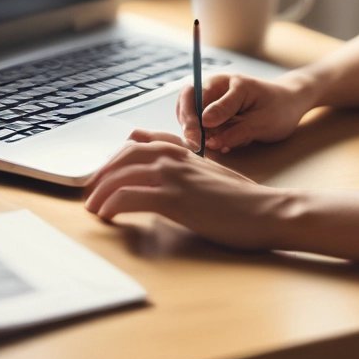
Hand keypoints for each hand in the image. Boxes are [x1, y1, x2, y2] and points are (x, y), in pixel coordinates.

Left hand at [83, 130, 283, 249]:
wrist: (268, 211)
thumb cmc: (243, 199)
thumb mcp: (212, 175)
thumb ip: (188, 168)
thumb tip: (169, 175)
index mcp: (185, 150)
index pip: (139, 141)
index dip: (117, 157)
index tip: (104, 173)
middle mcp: (176, 156)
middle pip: (125, 154)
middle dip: (102, 172)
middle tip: (90, 192)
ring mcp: (175, 175)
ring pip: (121, 174)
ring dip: (101, 191)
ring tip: (92, 208)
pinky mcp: (175, 199)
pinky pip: (130, 197)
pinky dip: (112, 205)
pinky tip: (108, 217)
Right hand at [176, 72, 309, 153]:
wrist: (289, 104)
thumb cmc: (279, 108)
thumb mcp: (262, 121)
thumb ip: (236, 129)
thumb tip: (209, 137)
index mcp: (227, 82)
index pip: (198, 97)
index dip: (193, 119)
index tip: (197, 139)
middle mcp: (215, 87)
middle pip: (187, 103)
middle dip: (189, 126)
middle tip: (197, 147)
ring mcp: (213, 99)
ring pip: (191, 116)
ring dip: (198, 133)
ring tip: (218, 146)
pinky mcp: (214, 112)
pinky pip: (201, 125)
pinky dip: (206, 137)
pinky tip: (223, 144)